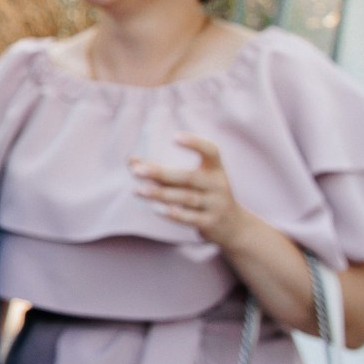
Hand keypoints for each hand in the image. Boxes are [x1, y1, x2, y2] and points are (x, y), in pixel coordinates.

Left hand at [131, 133, 256, 250]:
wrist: (232, 225)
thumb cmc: (203, 195)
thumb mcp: (191, 180)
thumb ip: (162, 171)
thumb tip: (130, 160)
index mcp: (215, 168)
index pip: (211, 151)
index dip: (195, 143)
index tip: (174, 137)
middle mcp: (217, 184)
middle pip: (188, 177)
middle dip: (161, 174)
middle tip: (137, 170)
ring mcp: (215, 204)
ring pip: (186, 198)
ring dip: (160, 194)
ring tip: (138, 190)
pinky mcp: (209, 223)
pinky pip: (190, 218)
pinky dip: (174, 214)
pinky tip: (156, 209)